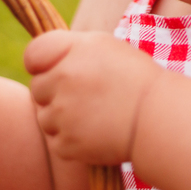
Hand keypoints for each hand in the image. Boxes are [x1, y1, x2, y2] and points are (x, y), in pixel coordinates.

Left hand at [25, 31, 162, 164]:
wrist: (157, 118)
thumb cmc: (135, 79)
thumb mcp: (105, 46)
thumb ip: (70, 49)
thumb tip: (42, 61)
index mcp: (70, 51)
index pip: (33, 55)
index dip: (43, 64)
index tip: (60, 70)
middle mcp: (60, 79)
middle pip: (37, 88)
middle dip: (55, 92)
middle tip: (87, 96)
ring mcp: (61, 114)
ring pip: (45, 117)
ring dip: (62, 118)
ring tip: (95, 115)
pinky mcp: (65, 143)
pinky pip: (57, 141)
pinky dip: (72, 140)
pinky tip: (96, 132)